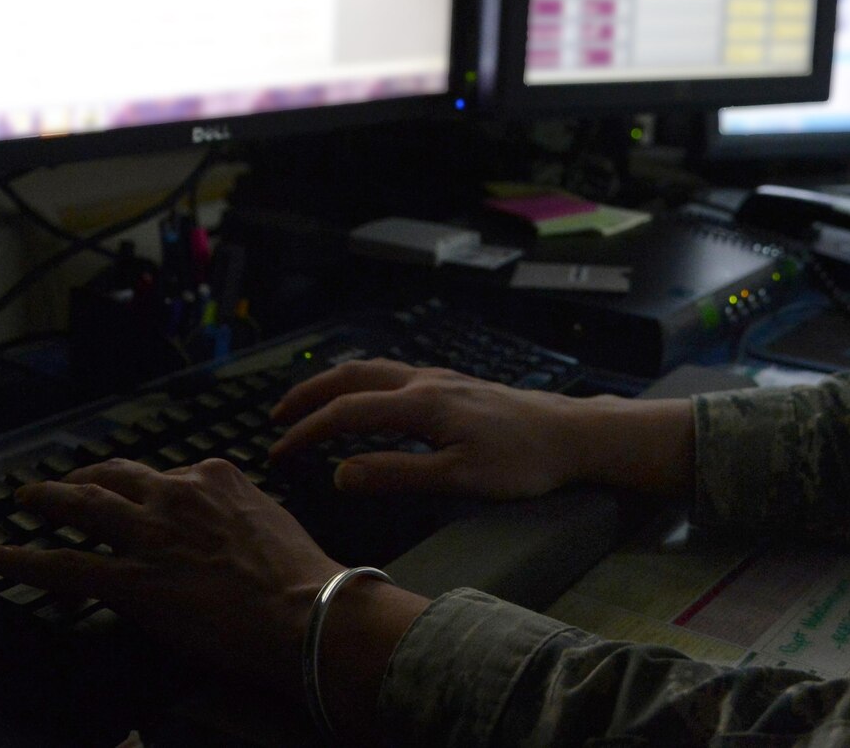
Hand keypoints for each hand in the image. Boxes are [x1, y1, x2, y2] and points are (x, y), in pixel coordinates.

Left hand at [0, 458, 341, 682]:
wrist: (303, 610)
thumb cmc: (299, 574)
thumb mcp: (269, 522)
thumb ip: (236, 516)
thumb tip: (225, 530)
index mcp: (214, 477)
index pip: (162, 475)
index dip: (140, 490)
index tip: (129, 498)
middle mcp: (176, 495)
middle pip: (115, 477)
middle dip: (83, 478)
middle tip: (61, 485)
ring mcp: (150, 535)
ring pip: (84, 508)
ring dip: (48, 501)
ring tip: (26, 499)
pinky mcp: (131, 580)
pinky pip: (66, 565)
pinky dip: (28, 561)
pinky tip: (3, 558)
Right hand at [268, 359, 589, 498]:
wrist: (573, 434)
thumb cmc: (522, 462)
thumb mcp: (458, 478)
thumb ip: (397, 475)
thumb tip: (339, 474)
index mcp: (420, 404)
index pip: (346, 413)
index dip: (306, 432)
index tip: (277, 454)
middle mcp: (425, 381)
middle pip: (352, 377)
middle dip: (309, 395)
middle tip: (276, 418)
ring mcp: (441, 378)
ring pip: (373, 370)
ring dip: (334, 384)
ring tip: (308, 405)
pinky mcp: (454, 384)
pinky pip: (393, 374)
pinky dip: (362, 382)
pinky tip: (366, 400)